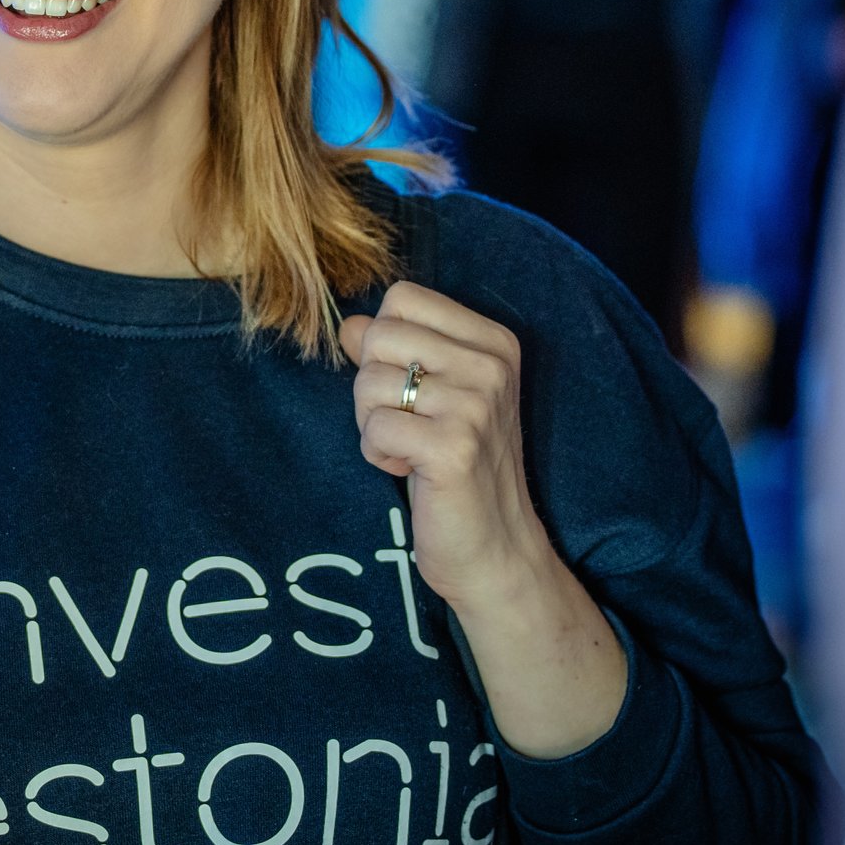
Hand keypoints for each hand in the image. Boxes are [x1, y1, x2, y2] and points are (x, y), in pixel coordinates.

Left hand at [340, 281, 547, 610]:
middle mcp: (491, 365)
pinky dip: (377, 454)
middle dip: (371, 386)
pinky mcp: (453, 447)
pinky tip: (409, 471)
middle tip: (404, 424)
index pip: (403, 298)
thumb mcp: (430, 397)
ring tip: (410, 450)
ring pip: (369, 383)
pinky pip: (375, 427)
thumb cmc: (456, 466)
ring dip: (372, 425)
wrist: (495, 547)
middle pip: (379, 336)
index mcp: (493, 342)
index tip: (410, 388)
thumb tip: (350, 325)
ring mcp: (476, 405)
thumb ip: (392, 352)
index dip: (384, 345)